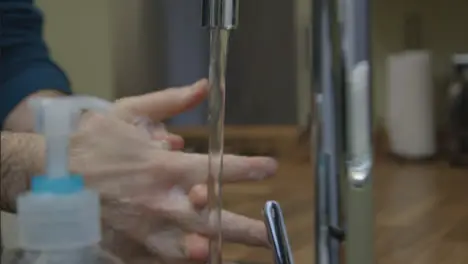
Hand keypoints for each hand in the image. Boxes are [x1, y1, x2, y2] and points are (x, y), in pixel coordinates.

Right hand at [69, 80, 277, 262]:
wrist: (52, 174)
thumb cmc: (92, 142)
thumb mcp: (129, 112)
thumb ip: (171, 101)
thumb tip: (206, 87)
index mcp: (161, 166)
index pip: (212, 168)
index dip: (245, 169)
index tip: (270, 169)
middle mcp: (157, 200)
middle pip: (208, 218)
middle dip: (241, 227)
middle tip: (267, 234)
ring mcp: (144, 227)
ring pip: (187, 246)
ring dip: (214, 250)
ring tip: (238, 255)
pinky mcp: (130, 243)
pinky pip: (161, 258)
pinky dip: (180, 260)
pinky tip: (199, 260)